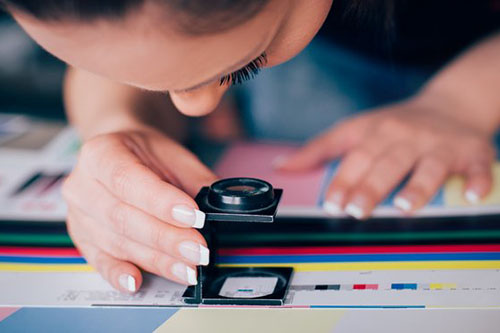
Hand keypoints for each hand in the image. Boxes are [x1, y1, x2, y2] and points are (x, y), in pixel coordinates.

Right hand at [62, 126, 216, 292]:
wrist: (119, 157)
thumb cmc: (145, 154)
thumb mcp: (174, 156)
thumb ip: (197, 180)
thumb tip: (223, 208)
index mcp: (100, 153)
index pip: (128, 179)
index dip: (161, 202)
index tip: (194, 217)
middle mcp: (82, 184)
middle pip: (123, 217)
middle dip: (166, 238)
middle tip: (198, 250)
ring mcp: (79, 214)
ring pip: (118, 242)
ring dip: (156, 259)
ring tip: (188, 268)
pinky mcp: (83, 239)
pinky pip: (99, 261)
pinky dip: (120, 274)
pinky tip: (138, 282)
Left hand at [277, 94, 495, 218]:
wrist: (451, 103)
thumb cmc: (394, 124)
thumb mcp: (354, 129)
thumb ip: (319, 149)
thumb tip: (282, 166)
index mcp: (377, 132)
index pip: (356, 157)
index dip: (343, 179)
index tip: (331, 202)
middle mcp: (407, 137)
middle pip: (387, 162)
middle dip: (371, 186)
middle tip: (356, 210)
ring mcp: (441, 145)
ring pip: (429, 165)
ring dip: (418, 186)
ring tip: (405, 207)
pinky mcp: (473, 152)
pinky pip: (478, 167)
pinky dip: (478, 180)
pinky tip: (473, 195)